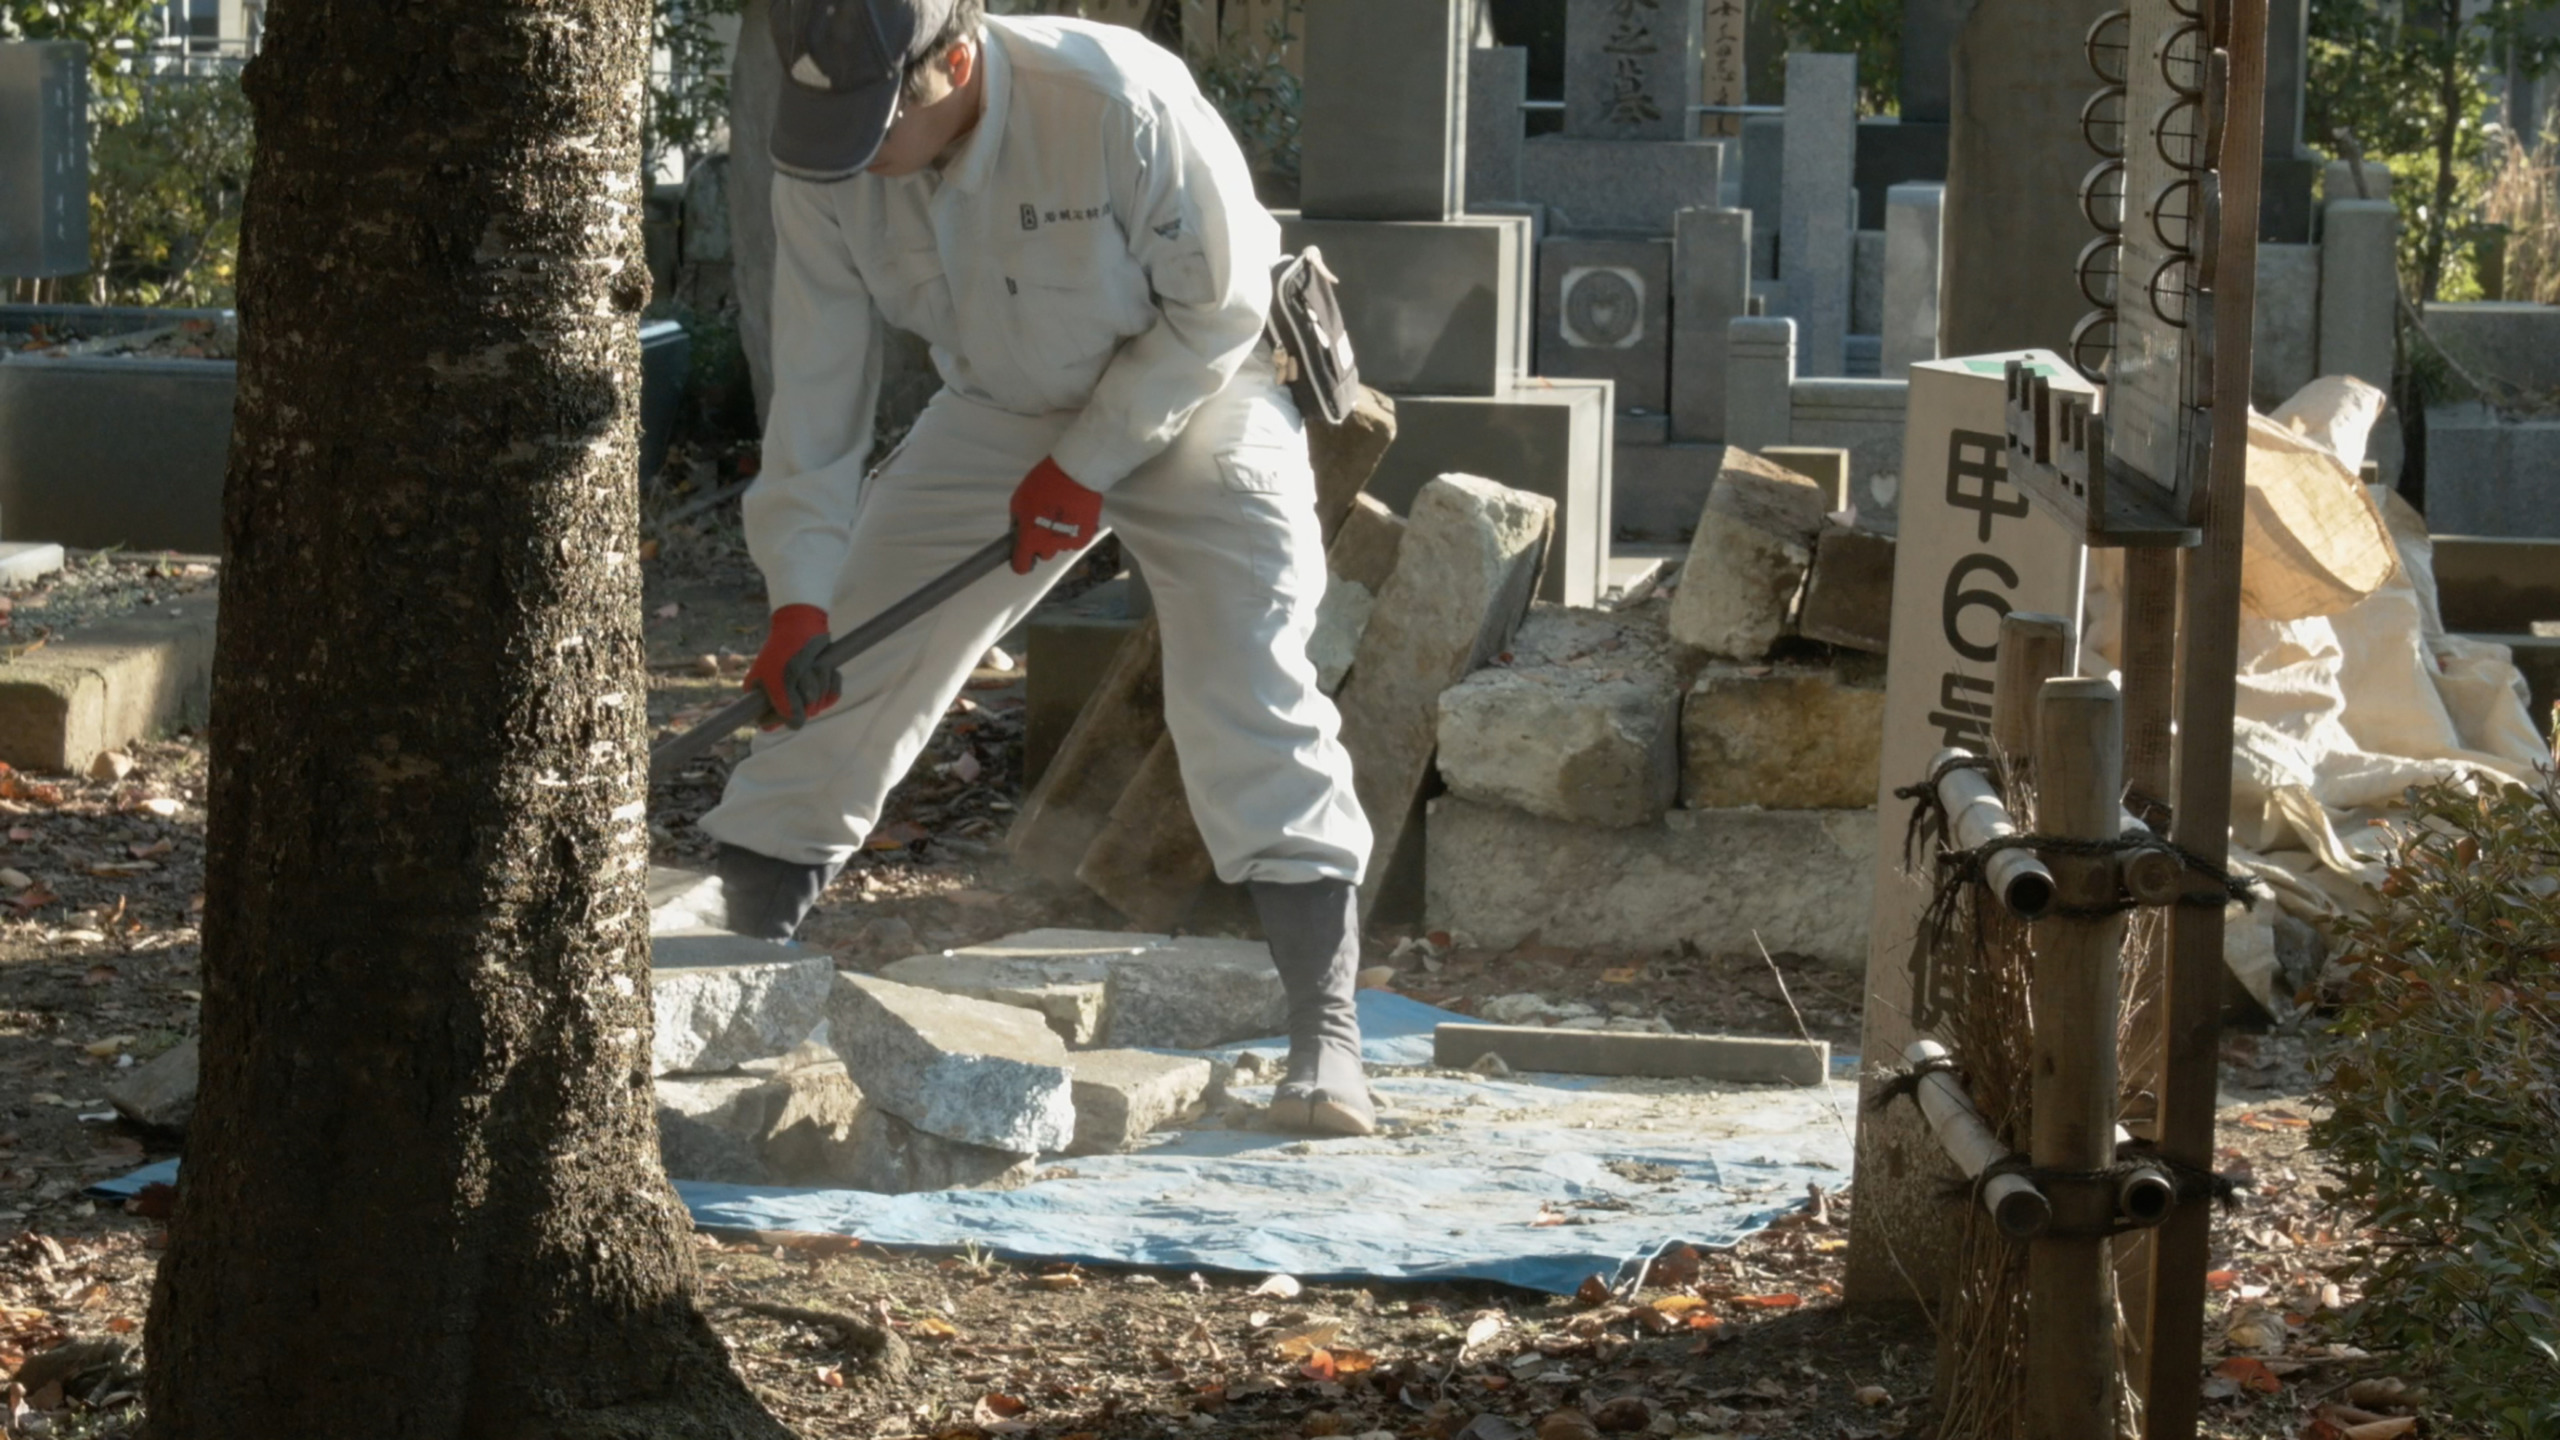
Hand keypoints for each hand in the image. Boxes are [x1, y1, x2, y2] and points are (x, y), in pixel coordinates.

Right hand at [745, 604, 838, 728]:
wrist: (806, 622)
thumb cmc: (787, 648)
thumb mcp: (781, 677)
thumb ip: (785, 705)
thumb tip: (796, 725)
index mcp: (761, 695)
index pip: (768, 722)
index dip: (779, 716)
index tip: (787, 699)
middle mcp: (780, 697)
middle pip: (798, 716)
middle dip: (805, 692)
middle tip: (801, 672)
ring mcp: (801, 692)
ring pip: (818, 705)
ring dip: (820, 682)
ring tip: (812, 665)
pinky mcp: (820, 685)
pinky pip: (832, 696)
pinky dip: (833, 681)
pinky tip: (828, 668)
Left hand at [1008, 457, 1102, 574]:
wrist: (1074, 475)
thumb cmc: (1041, 485)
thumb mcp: (1018, 500)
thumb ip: (1016, 522)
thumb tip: (1017, 533)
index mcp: (1029, 538)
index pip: (1021, 566)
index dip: (1020, 562)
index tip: (1022, 554)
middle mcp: (1049, 546)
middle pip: (1043, 555)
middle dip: (1042, 544)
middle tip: (1044, 524)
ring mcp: (1068, 543)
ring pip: (1060, 546)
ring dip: (1059, 536)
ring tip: (1062, 515)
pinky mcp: (1085, 537)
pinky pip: (1076, 541)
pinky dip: (1074, 533)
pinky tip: (1074, 517)